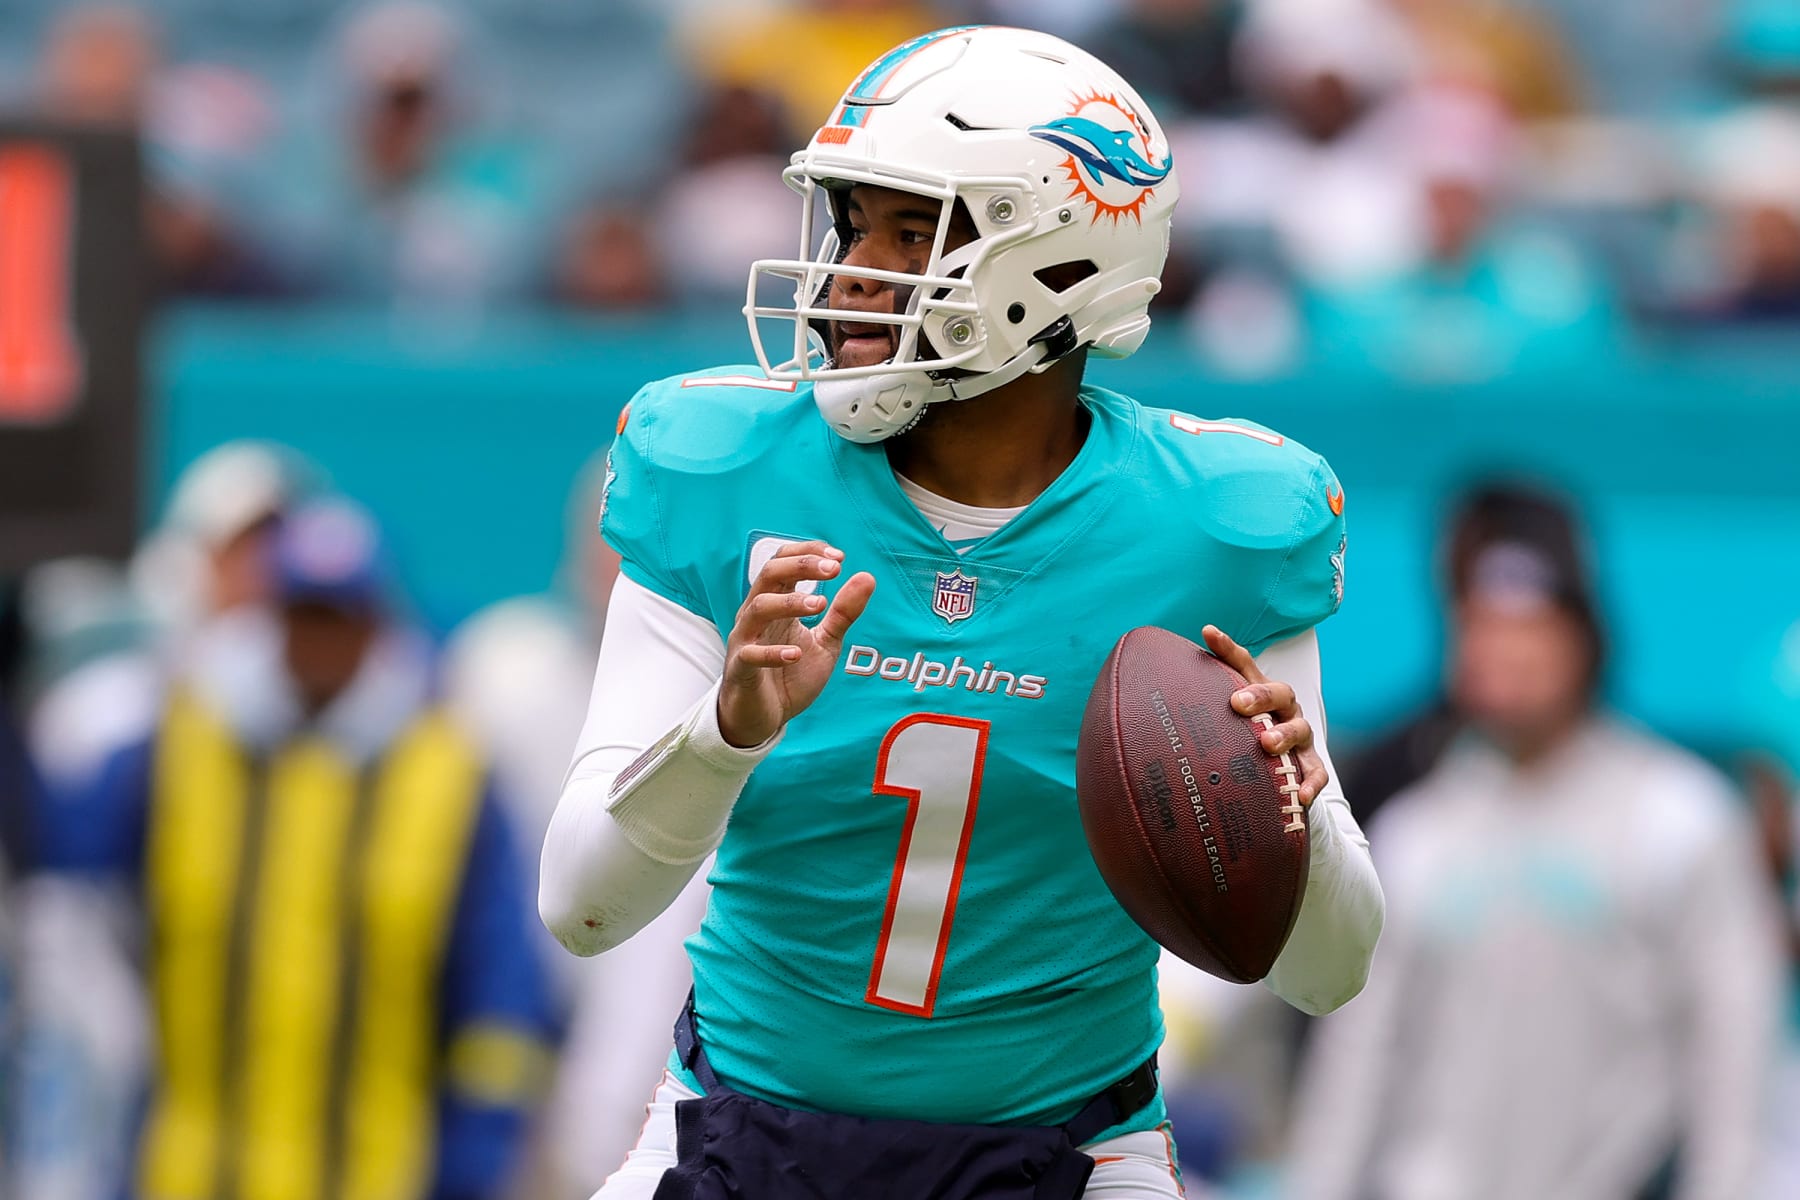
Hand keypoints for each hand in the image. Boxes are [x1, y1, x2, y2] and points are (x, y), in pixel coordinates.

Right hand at [718, 541, 875, 747]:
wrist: (763, 717)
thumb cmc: (790, 675)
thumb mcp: (825, 642)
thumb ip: (843, 613)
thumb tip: (867, 577)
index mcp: (775, 603)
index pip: (783, 561)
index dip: (809, 553)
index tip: (839, 558)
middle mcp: (756, 615)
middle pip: (769, 573)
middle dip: (802, 565)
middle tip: (834, 569)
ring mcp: (745, 640)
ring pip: (758, 607)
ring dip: (790, 602)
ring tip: (821, 604)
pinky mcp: (741, 669)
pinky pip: (751, 655)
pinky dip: (773, 653)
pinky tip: (795, 654)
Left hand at [1202, 625, 1327, 811]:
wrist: (1277, 770)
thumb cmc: (1240, 737)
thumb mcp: (1219, 720)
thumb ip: (1194, 707)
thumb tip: (1143, 697)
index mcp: (1259, 691)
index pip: (1244, 663)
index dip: (1227, 648)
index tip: (1208, 632)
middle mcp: (1282, 710)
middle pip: (1279, 692)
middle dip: (1260, 696)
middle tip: (1238, 703)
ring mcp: (1299, 736)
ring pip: (1300, 729)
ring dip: (1284, 735)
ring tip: (1267, 743)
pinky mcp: (1308, 764)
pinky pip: (1316, 772)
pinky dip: (1310, 782)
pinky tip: (1300, 796)